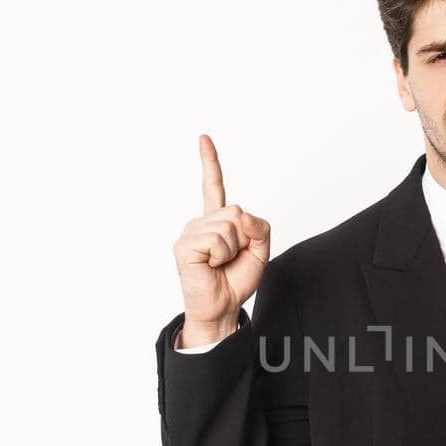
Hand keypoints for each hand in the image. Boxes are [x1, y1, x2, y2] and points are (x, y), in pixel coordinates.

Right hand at [171, 134, 270, 341]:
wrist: (222, 307)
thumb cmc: (235, 280)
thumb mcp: (260, 251)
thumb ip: (259, 227)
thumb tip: (240, 213)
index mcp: (216, 221)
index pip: (213, 186)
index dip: (209, 162)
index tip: (204, 138)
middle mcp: (200, 223)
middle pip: (235, 211)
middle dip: (244, 238)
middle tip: (232, 258)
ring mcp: (190, 233)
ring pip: (228, 226)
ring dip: (232, 249)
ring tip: (220, 264)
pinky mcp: (185, 246)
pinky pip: (216, 240)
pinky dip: (221, 255)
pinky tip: (210, 266)